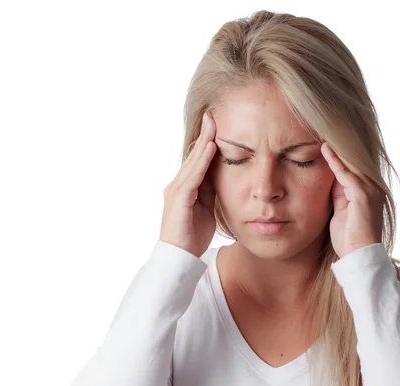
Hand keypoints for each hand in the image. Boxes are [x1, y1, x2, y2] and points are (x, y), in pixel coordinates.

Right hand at [159, 111, 217, 257]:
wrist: (180, 258)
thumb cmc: (193, 236)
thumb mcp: (207, 208)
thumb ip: (211, 191)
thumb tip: (223, 174)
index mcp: (186, 187)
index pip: (198, 159)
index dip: (207, 142)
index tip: (217, 124)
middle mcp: (178, 185)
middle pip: (193, 155)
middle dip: (204, 134)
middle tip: (213, 114)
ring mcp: (176, 190)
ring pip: (193, 161)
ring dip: (203, 141)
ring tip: (212, 123)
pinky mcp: (179, 199)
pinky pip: (193, 176)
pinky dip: (202, 160)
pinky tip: (210, 147)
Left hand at [320, 142, 384, 258]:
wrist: (359, 258)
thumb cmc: (349, 238)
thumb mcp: (341, 210)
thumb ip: (338, 193)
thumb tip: (329, 177)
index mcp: (368, 189)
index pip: (352, 163)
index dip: (338, 150)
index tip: (322, 135)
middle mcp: (373, 186)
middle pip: (353, 158)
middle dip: (338, 143)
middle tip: (320, 126)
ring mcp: (370, 190)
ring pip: (351, 161)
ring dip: (336, 147)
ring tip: (321, 131)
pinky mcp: (363, 195)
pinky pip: (346, 173)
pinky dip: (335, 161)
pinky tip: (324, 149)